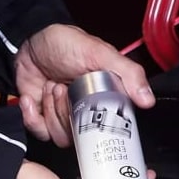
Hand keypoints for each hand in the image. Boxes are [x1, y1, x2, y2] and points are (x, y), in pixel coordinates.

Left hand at [16, 24, 153, 146]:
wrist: (30, 42)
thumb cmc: (66, 43)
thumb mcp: (100, 53)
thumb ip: (128, 73)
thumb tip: (147, 99)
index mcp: (104, 99)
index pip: (110, 127)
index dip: (100, 125)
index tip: (90, 112)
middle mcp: (85, 111)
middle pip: (82, 136)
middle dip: (67, 113)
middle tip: (62, 89)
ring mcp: (63, 115)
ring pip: (61, 136)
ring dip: (51, 111)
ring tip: (50, 88)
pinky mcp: (42, 117)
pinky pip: (40, 132)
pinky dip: (32, 116)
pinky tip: (32, 98)